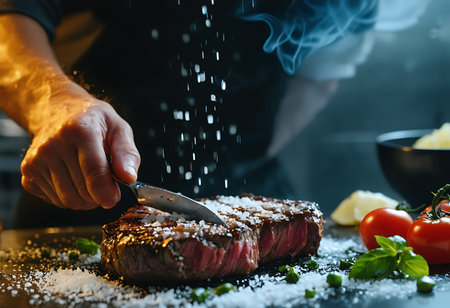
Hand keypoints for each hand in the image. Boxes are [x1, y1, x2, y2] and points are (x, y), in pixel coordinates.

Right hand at [20, 84, 139, 209]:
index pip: (95, 173)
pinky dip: (69, 197)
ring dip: (85, 200)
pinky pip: (54, 200)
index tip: (114, 197)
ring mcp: (36, 159)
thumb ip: (127, 153)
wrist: (56, 110)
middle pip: (81, 191)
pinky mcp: (28, 171)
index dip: (108, 192)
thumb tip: (129, 177)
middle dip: (98, 196)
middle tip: (105, 185)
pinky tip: (72, 178)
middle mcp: (53, 144)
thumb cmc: (92, 121)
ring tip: (90, 181)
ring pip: (67, 200)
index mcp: (80, 130)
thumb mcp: (118, 128)